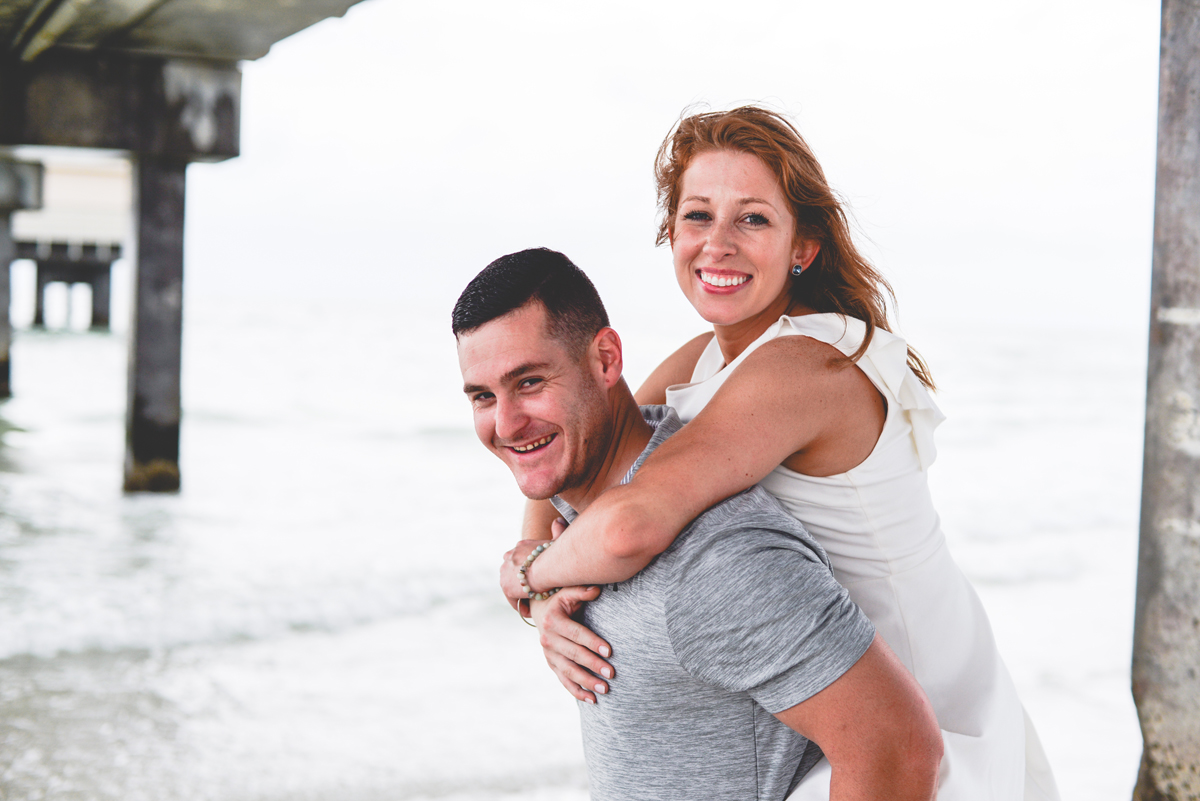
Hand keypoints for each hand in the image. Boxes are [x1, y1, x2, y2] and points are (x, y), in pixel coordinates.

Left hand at [500, 517, 568, 604]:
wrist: (548, 566)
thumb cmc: (557, 553)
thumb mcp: (557, 541)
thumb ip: (557, 531)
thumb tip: (558, 520)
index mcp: (519, 547)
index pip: (519, 560)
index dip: (529, 571)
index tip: (539, 580)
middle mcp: (508, 557)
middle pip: (514, 573)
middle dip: (523, 583)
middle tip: (537, 593)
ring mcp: (505, 572)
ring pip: (512, 586)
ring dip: (522, 595)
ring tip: (535, 604)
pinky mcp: (506, 587)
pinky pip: (512, 599)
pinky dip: (521, 606)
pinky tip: (531, 611)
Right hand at [531, 586, 613, 704]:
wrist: (539, 611)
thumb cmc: (560, 600)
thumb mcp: (567, 592)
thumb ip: (581, 591)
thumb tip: (597, 589)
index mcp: (553, 621)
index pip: (576, 634)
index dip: (593, 643)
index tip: (610, 651)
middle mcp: (547, 639)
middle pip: (574, 655)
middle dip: (593, 665)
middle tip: (611, 674)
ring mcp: (548, 654)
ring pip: (568, 671)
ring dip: (586, 682)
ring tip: (605, 689)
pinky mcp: (551, 664)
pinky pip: (563, 680)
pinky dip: (577, 691)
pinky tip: (592, 700)